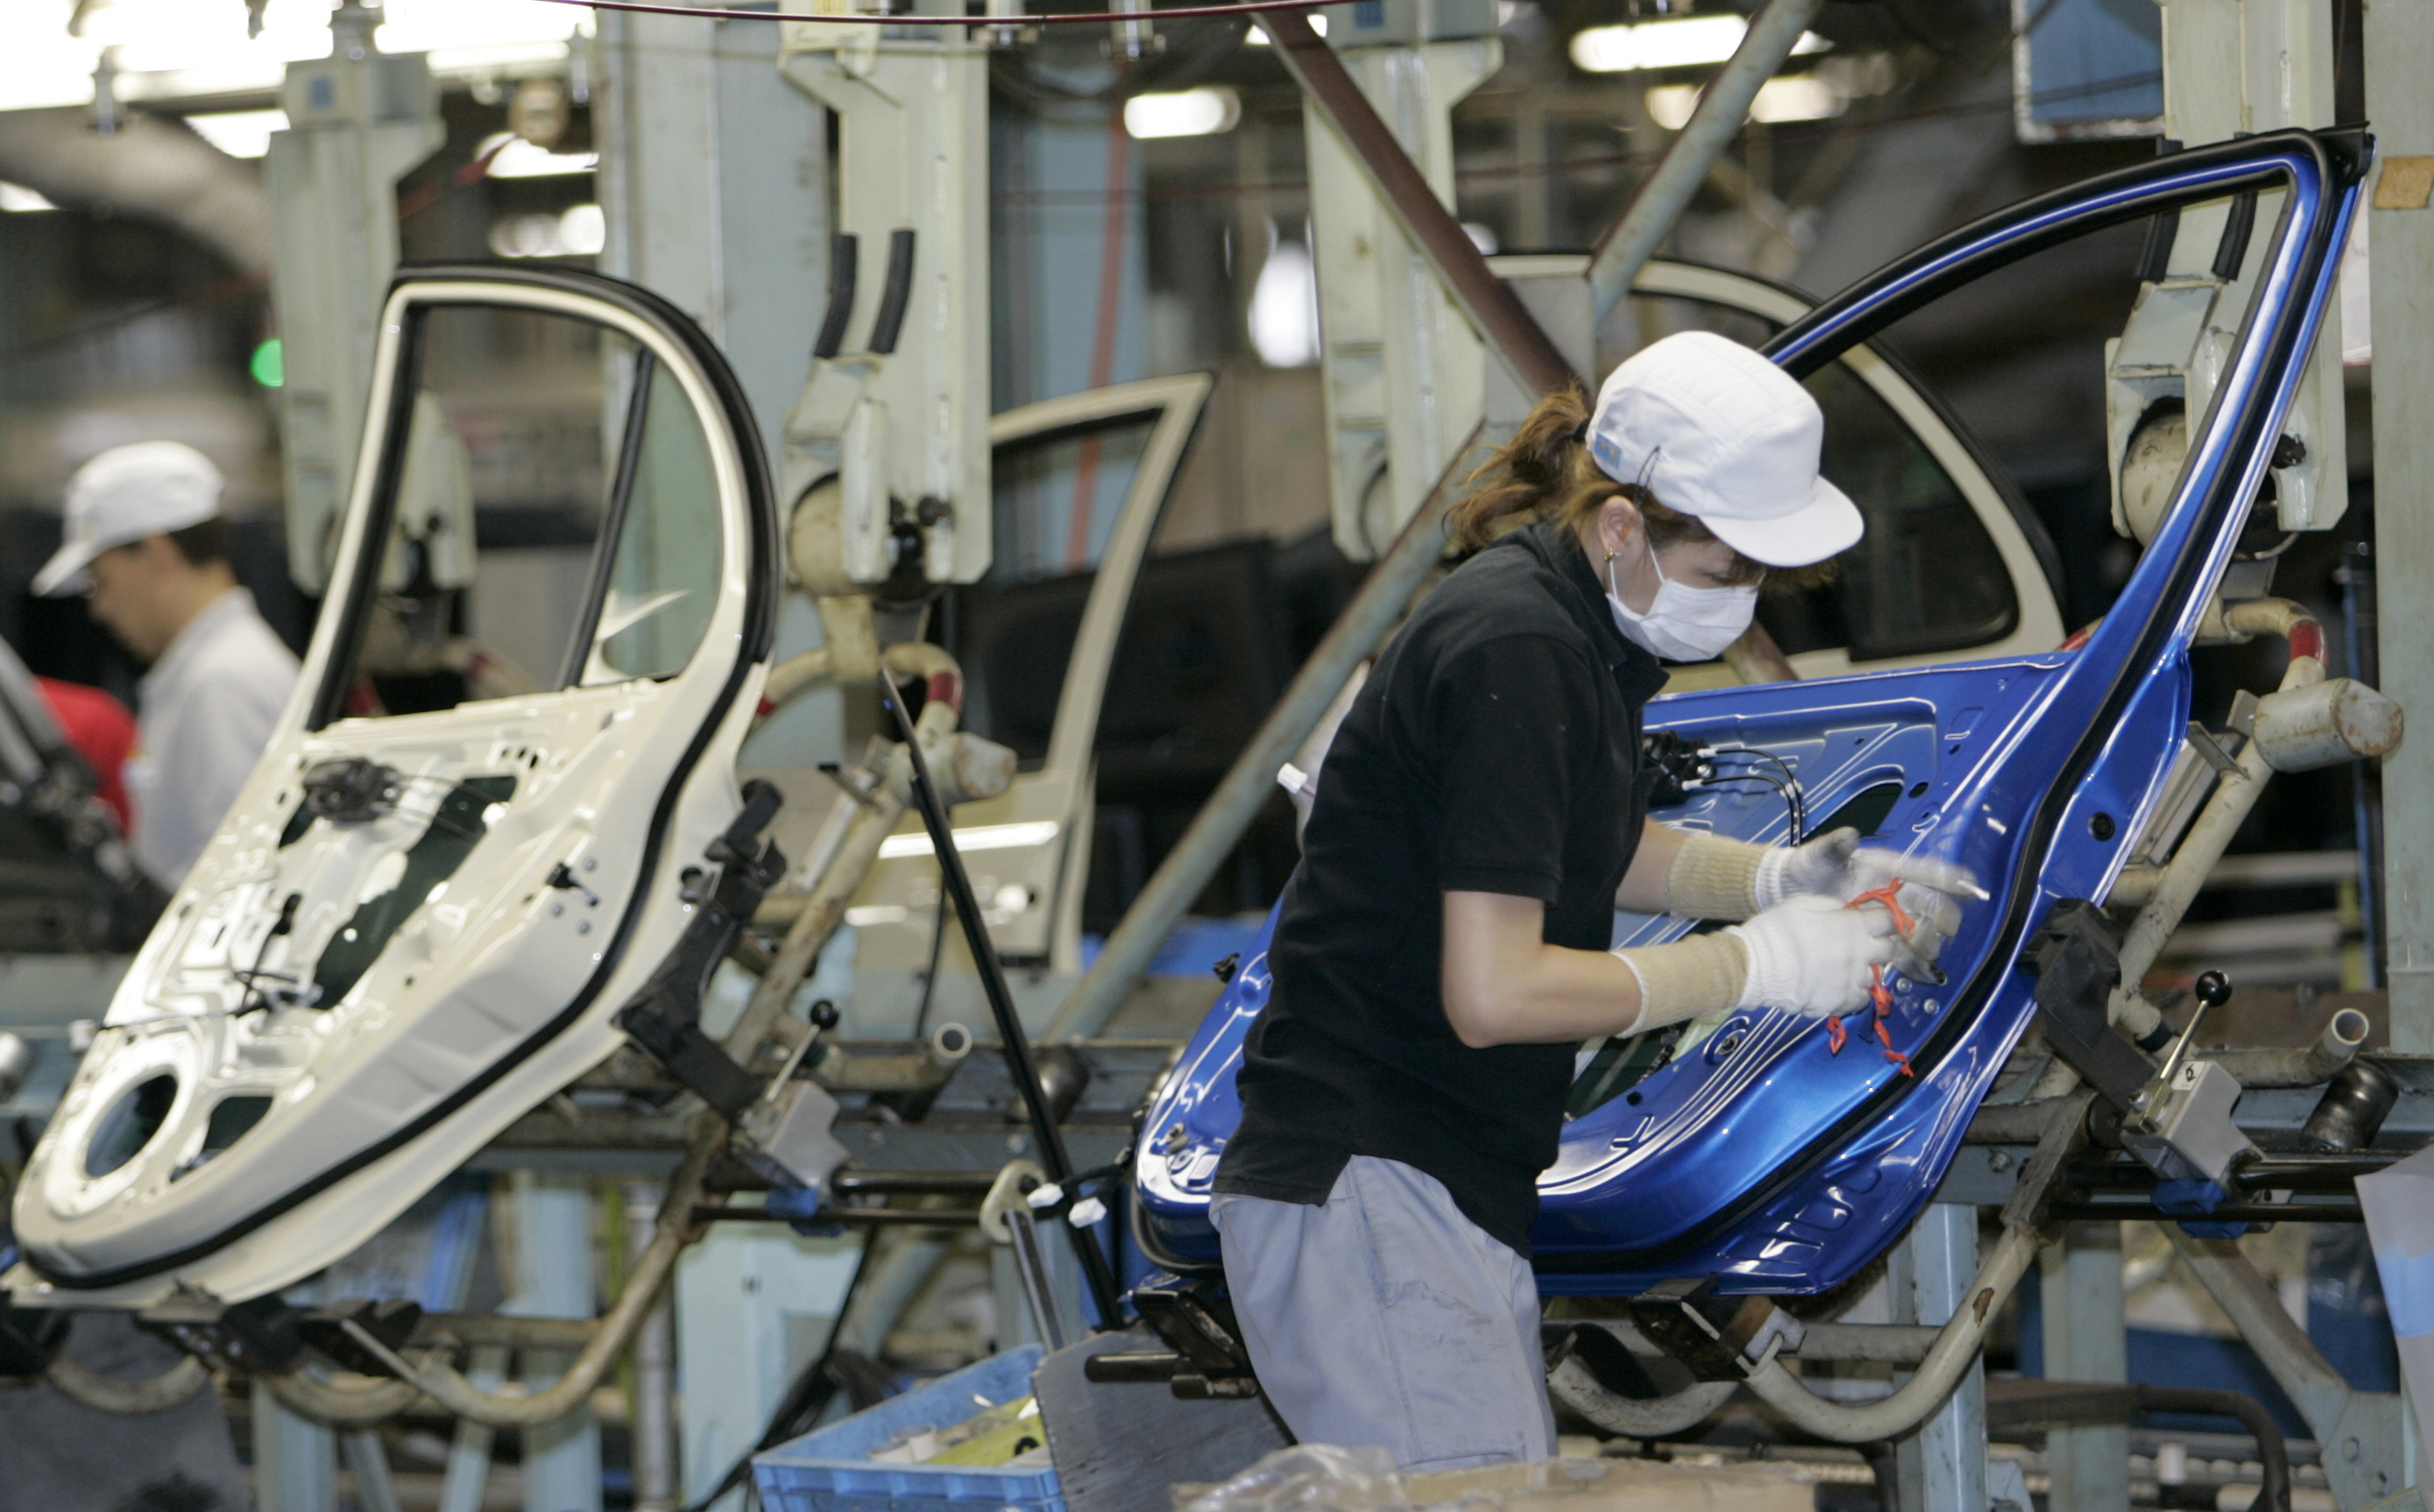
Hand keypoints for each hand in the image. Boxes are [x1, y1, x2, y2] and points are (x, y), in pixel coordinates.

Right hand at [1725, 894, 1897, 1017]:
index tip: (1878, 918)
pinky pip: (1862, 999)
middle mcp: (1858, 954)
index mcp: (1850, 926)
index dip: (1885, 917)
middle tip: (1867, 941)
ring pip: (1877, 976)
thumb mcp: (1801, 903)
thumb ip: (1831, 904)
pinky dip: (1857, 992)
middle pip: (1889, 949)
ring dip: (1868, 969)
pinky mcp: (1839, 1002)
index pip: (1887, 920)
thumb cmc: (1775, 930)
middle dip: (1881, 942)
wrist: (1754, 966)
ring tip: (1850, 966)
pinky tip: (1844, 985)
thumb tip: (1848, 908)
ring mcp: (1850, 981)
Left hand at [1757, 828, 1976, 966]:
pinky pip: (1902, 952)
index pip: (1924, 872)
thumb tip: (1849, 836)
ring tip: (1930, 957)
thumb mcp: (1818, 856)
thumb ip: (1834, 847)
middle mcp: (1892, 894)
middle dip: (1941, 920)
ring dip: (1929, 945)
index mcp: (1885, 870)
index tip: (1969, 886)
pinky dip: (1913, 964)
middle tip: (1945, 932)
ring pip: (1920, 932)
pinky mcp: (1876, 937)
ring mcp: (1886, 917)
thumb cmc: (1806, 868)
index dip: (1948, 878)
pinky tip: (1922, 975)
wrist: (1786, 893)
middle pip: (1930, 907)